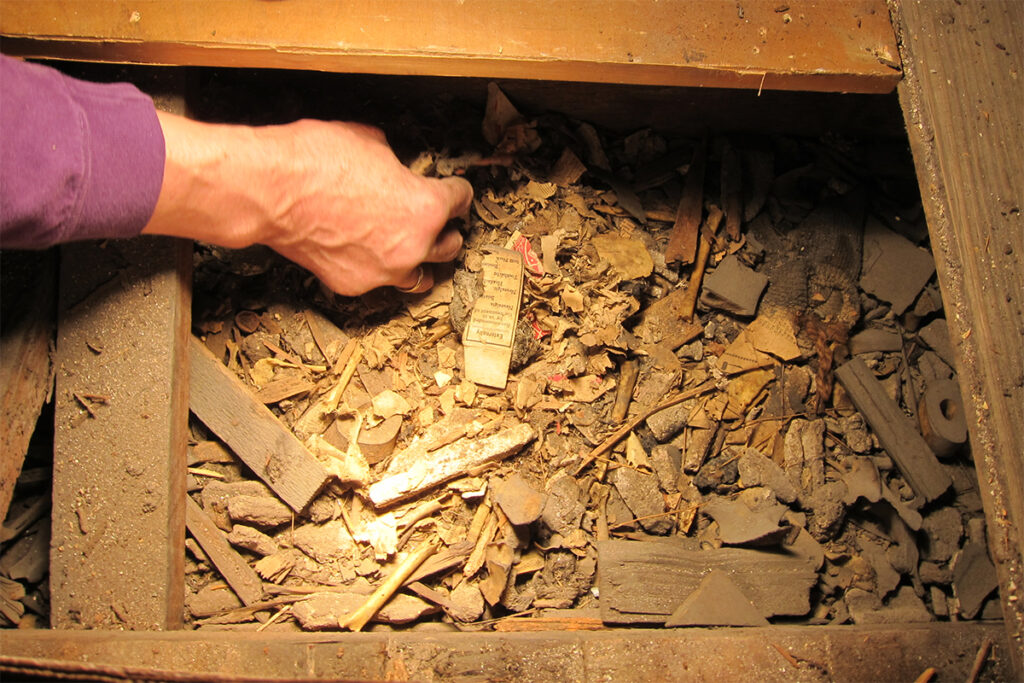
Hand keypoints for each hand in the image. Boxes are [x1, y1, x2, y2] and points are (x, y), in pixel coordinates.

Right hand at [143, 114, 471, 295]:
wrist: (271, 191)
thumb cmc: (316, 160)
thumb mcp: (370, 142)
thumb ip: (394, 162)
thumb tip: (391, 164)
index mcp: (425, 207)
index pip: (460, 200)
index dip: (457, 191)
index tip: (454, 191)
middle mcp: (413, 246)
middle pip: (449, 245)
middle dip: (445, 230)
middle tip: (439, 222)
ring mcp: (383, 271)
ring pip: (419, 275)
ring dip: (420, 259)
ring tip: (413, 248)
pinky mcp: (353, 284)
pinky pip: (376, 278)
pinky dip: (375, 267)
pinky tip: (367, 252)